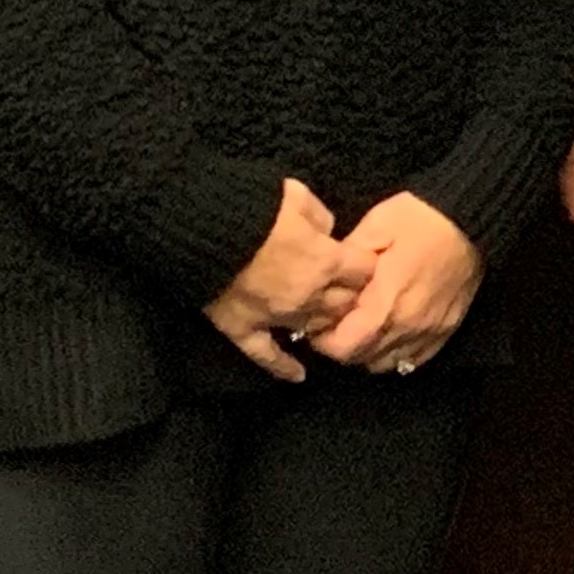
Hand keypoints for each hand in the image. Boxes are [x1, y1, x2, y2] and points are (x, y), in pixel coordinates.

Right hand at [205, 177, 367, 383]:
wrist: (205, 226)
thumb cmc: (256, 205)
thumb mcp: (297, 197)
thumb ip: (320, 216)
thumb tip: (327, 231)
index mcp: (325, 260)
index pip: (365, 272)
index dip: (368, 267)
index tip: (367, 266)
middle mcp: (308, 295)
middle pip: (346, 306)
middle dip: (352, 300)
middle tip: (352, 296)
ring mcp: (275, 316)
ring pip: (314, 330)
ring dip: (324, 327)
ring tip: (330, 327)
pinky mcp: (244, 328)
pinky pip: (267, 355)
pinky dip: (283, 367)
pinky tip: (298, 376)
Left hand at [310, 193, 483, 375]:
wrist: (472, 218)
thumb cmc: (422, 218)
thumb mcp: (376, 225)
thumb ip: (346, 256)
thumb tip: (326, 278)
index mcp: (387, 303)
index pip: (343, 347)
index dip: (322, 339)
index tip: (317, 320)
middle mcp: (409, 326)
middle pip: (361, 359)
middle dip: (341, 345)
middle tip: (335, 321)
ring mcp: (430, 332)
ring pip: (385, 364)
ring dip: (367, 351)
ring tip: (361, 327)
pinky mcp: (447, 330)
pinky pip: (413, 360)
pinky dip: (395, 353)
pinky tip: (390, 332)